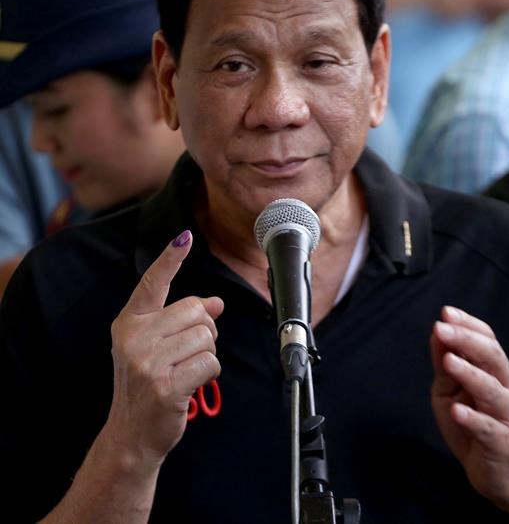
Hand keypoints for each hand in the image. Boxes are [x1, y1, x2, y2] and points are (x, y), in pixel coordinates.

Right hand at [106, 230, 223, 466]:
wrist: (131, 434)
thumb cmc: (146, 385)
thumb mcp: (154, 346)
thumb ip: (181, 320)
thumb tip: (216, 302)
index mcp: (130, 323)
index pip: (152, 283)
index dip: (170, 259)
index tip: (184, 237)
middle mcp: (134, 338)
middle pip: (195, 311)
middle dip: (204, 329)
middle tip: (187, 351)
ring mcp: (147, 362)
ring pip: (205, 337)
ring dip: (206, 354)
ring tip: (186, 369)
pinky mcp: (165, 385)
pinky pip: (209, 362)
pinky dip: (209, 372)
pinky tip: (192, 383)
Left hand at [431, 306, 508, 514]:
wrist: (499, 472)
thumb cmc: (472, 421)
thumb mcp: (451, 388)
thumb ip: (445, 362)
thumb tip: (437, 331)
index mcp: (495, 371)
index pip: (487, 340)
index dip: (468, 325)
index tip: (446, 313)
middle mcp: (506, 388)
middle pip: (492, 357)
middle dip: (466, 340)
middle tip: (442, 328)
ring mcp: (506, 415)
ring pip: (492, 390)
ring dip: (470, 374)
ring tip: (449, 361)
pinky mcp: (500, 442)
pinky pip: (487, 428)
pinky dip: (472, 418)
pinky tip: (456, 410)